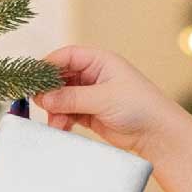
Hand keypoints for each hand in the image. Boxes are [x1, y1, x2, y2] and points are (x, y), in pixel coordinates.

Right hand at [32, 44, 183, 163]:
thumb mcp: (103, 98)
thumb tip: (43, 98)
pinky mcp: (91, 114)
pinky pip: (69, 113)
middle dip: (50, 91)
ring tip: (55, 123)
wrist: (157, 134)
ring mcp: (92, 96)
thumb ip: (72, 98)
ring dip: (55, 109)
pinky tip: (61, 128)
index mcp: (100, 61)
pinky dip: (62, 120)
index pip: (67, 56)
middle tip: (39, 104)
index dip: (49, 66)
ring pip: (63, 98)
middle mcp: (94, 75)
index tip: (34, 80)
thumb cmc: (138, 107)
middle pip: (61, 78)